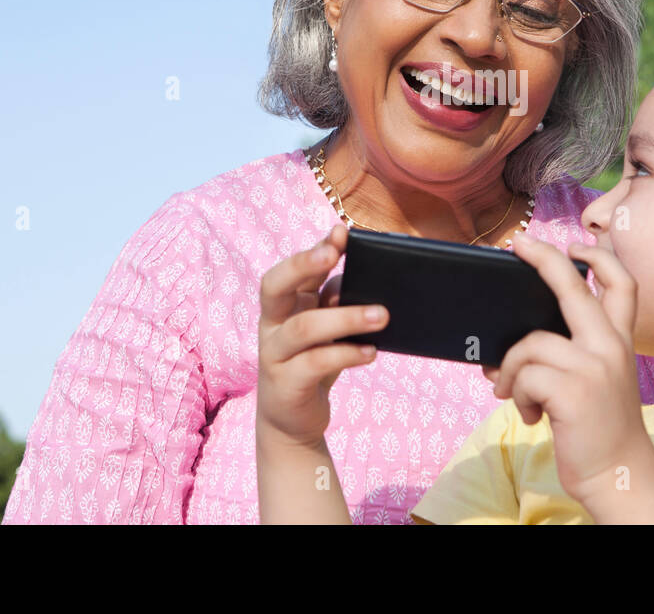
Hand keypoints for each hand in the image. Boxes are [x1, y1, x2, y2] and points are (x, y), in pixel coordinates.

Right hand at [257, 224, 388, 449]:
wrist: (292, 420)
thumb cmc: (313, 363)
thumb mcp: (326, 329)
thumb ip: (335, 302)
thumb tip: (359, 279)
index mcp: (283, 305)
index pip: (292, 269)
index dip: (314, 248)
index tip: (341, 232)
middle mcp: (271, 324)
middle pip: (274, 285)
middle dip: (304, 264)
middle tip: (336, 253)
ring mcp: (274, 354)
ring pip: (303, 327)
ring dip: (346, 317)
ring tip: (382, 315)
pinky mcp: (285, 384)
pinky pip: (315, 363)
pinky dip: (346, 354)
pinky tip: (370, 352)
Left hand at [482, 232, 653, 503]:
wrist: (620, 477)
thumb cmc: (599, 431)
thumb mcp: (597, 383)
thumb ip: (567, 357)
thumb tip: (507, 346)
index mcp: (620, 342)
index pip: (622, 284)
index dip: (599, 257)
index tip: (576, 244)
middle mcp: (610, 346)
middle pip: (572, 286)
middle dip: (543, 257)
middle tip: (518, 243)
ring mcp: (593, 366)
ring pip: (530, 342)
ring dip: (511, 370)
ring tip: (514, 395)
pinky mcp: (573, 390)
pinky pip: (524, 375)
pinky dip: (516, 395)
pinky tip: (532, 416)